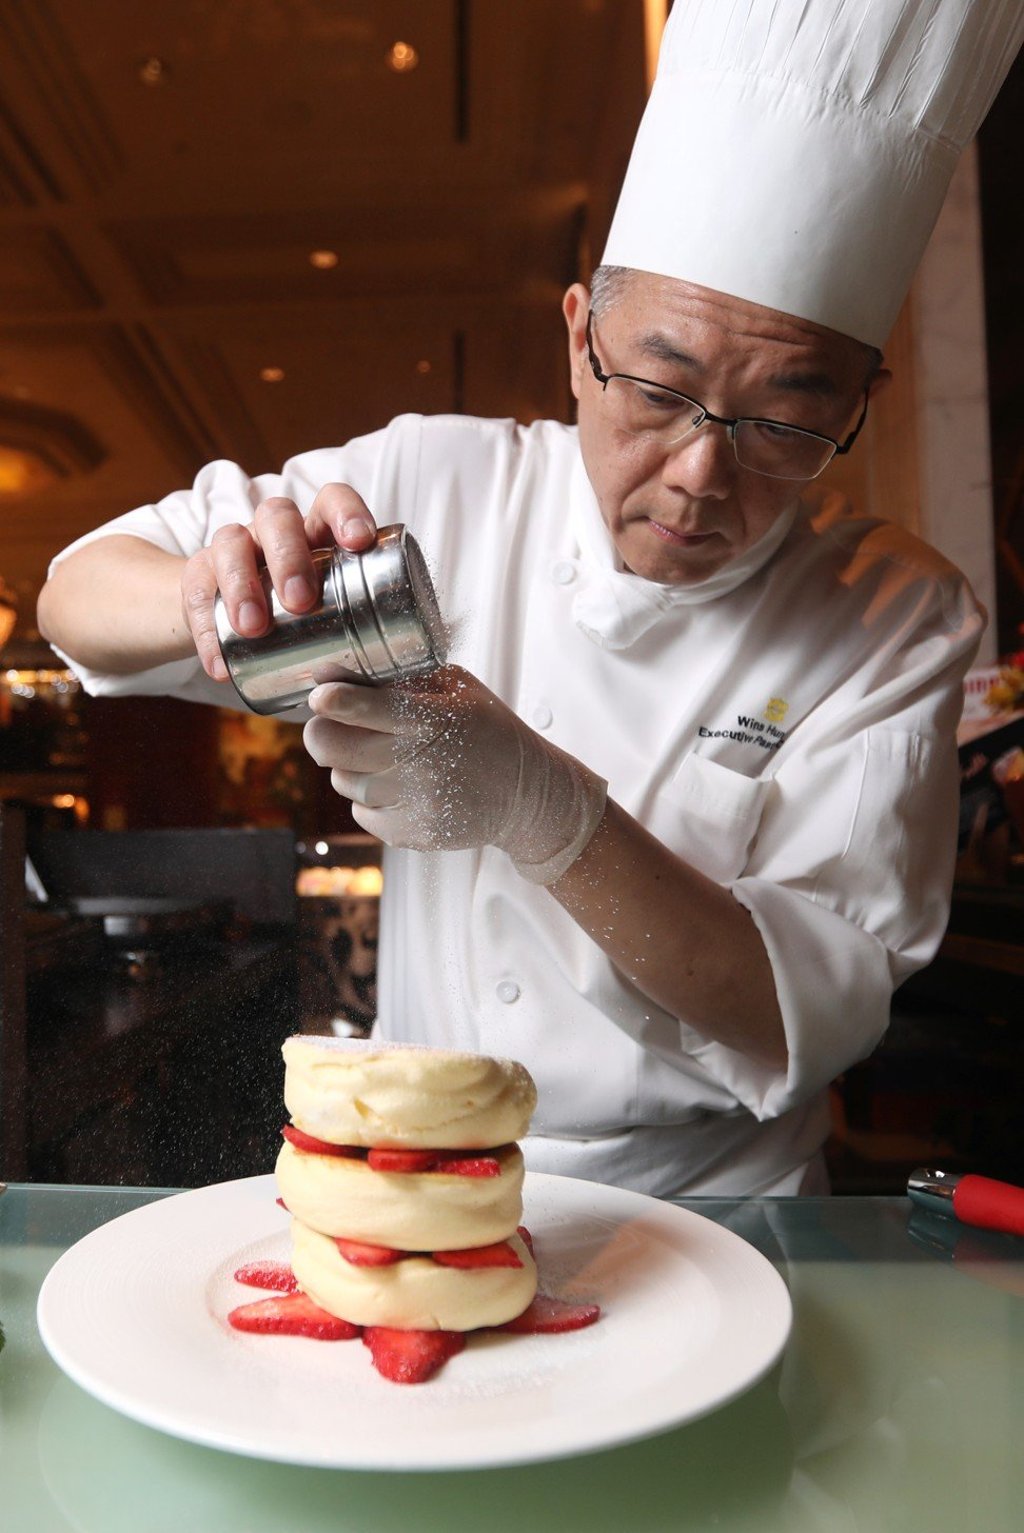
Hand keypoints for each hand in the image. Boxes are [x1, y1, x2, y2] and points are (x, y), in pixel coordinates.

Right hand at [181, 484, 377, 680]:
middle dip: (289, 556)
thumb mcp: (339, 614)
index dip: (346, 512)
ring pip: (231, 542)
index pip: (332, 499)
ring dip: (242, 584)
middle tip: (300, 601)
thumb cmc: (308, 617)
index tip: (358, 542)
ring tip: (254, 629)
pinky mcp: (200, 575)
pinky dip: (206, 630)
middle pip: (278, 516)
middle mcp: (274, 529)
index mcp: (317, 530)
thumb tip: (406, 676)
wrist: (235, 619)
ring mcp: (235, 548)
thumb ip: (366, 633)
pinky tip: (219, 665)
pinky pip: (196, 592)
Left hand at [303, 666, 606, 883]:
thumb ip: (401, 676)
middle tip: (327, 725)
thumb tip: (333, 674)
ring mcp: (415, 803)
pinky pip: (361, 813)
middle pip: (336, 749)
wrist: (527, 794)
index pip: (362, 708)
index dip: (331, 700)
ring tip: (376, 755)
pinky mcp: (412, 834)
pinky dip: (368, 799)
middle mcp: (420, 763)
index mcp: (432, 719)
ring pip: (344, 782)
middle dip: (322, 733)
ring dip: (348, 766)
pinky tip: (396, 785)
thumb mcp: (457, 688)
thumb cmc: (488, 732)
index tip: (321, 695)